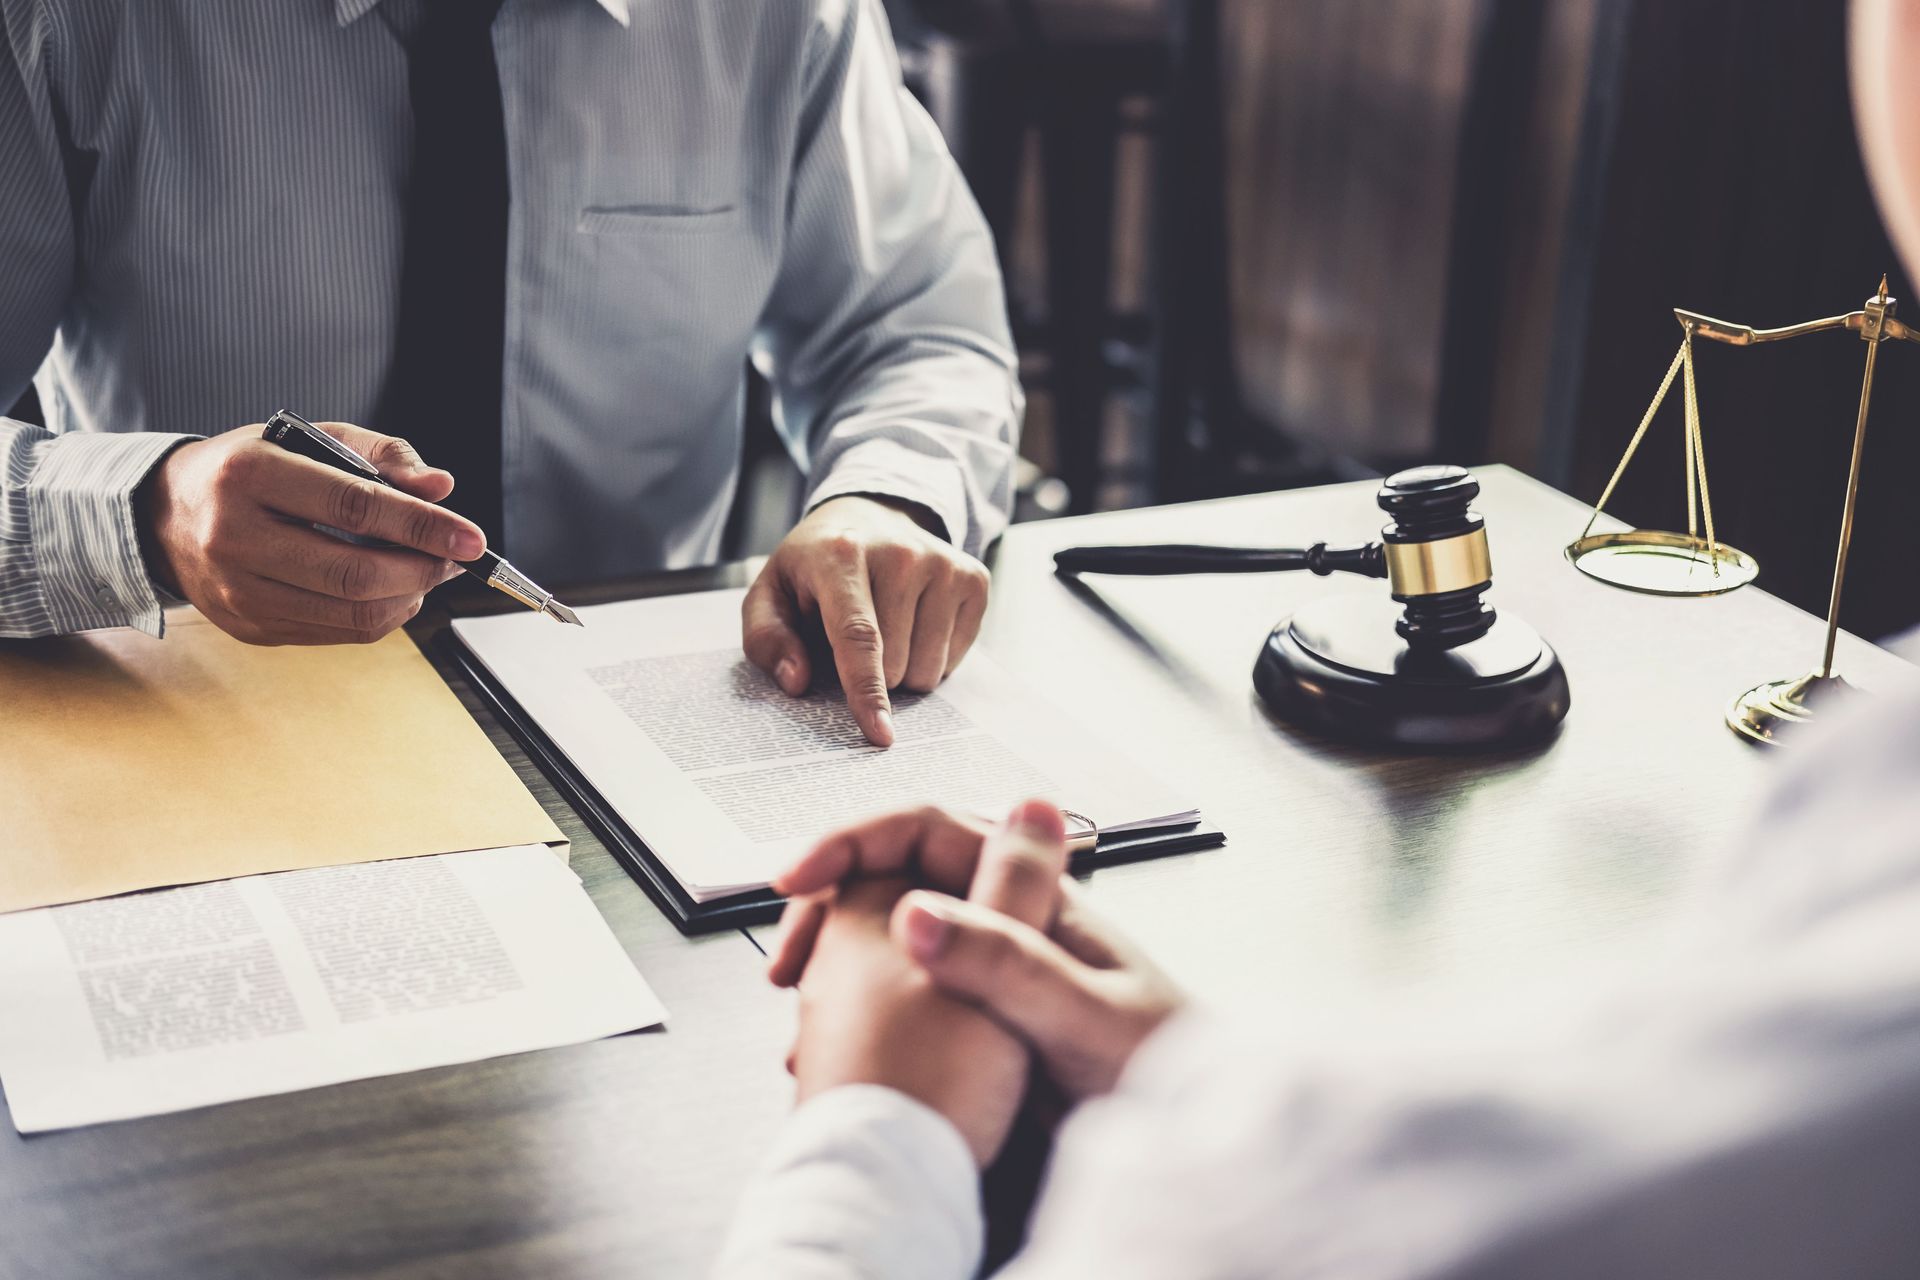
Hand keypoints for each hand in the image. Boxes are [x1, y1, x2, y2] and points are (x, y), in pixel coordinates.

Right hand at [139, 423, 485, 644]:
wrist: (165, 516)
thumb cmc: (252, 470)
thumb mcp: (310, 438)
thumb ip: (381, 454)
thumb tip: (441, 487)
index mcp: (249, 475)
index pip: (353, 507)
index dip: (422, 526)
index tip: (472, 538)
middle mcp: (233, 536)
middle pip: (354, 573)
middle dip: (423, 570)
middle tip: (454, 558)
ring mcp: (237, 591)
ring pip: (350, 613)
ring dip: (410, 597)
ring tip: (429, 572)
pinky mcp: (249, 627)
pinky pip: (336, 633)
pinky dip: (381, 616)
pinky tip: (395, 592)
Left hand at [742, 495, 989, 745]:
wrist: (869, 516)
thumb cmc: (814, 569)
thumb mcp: (770, 595)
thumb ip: (767, 639)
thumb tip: (796, 681)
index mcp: (841, 555)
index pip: (858, 636)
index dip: (867, 691)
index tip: (879, 734)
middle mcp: (901, 553)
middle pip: (895, 664)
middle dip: (872, 675)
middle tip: (855, 638)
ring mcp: (943, 563)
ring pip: (928, 669)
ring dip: (903, 669)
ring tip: (886, 627)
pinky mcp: (973, 578)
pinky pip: (955, 659)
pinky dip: (932, 656)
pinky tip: (914, 622)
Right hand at [768, 801, 1182, 1100]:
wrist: (1197, 1142)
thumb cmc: (1165, 1070)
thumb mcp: (1082, 1016)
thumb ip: (1008, 964)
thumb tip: (915, 912)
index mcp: (1034, 897)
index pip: (927, 833)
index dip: (856, 844)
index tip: (799, 880)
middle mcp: (1007, 922)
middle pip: (896, 880)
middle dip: (830, 908)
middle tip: (787, 962)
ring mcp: (990, 972)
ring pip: (890, 942)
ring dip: (835, 968)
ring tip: (802, 1015)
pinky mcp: (980, 1024)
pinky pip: (901, 999)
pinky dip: (856, 1017)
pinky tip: (839, 1056)